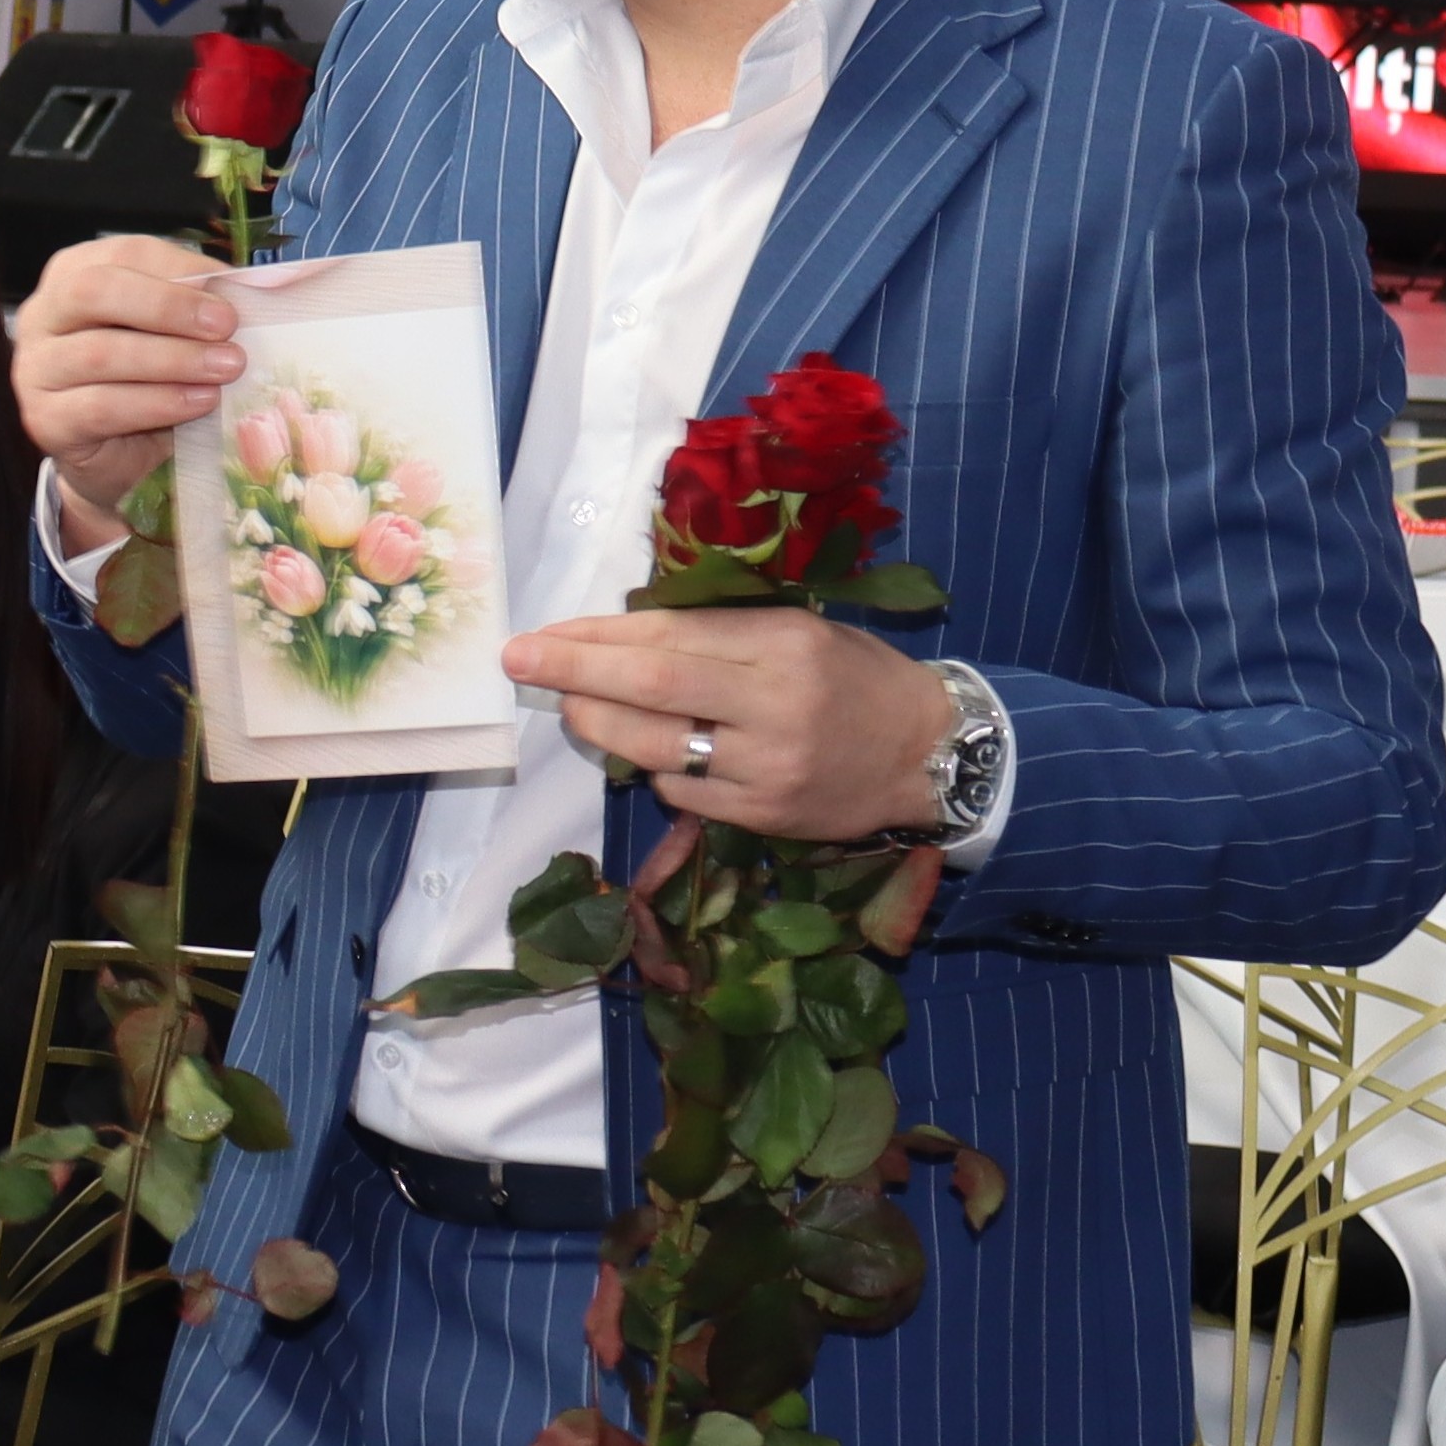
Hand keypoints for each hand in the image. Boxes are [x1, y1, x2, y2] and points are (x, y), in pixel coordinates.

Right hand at [12, 236, 240, 538]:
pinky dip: (157, 403)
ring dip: (172, 360)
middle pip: (94, 292)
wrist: (115, 458)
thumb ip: (201, 306)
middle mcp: (44, 315)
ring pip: (100, 354)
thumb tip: (262, 286)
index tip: (232, 292)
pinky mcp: (45, 420)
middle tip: (226, 326)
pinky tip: (198, 402)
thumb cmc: (148, 380)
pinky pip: (100, 407)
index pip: (122, 255)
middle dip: (167, 306)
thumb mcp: (173, 334)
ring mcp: (36, 369)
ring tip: (226, 368)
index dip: (179, 269)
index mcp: (74, 274)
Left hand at [504, 609, 953, 839]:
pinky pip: (682, 792)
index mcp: (783, 643)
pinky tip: (648, 753)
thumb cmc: (853, 678)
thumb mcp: (797, 632)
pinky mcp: (764, 815)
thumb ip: (718, 634)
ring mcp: (768, 766)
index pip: (668, 633)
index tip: (546, 630)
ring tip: (570, 707)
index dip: (598, 633)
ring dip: (598, 725)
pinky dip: (654, 770)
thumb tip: (616, 634)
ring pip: (655, 746)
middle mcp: (775, 703)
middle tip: (517, 660)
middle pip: (650, 683)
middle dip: (573, 670)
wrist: (928, 754)